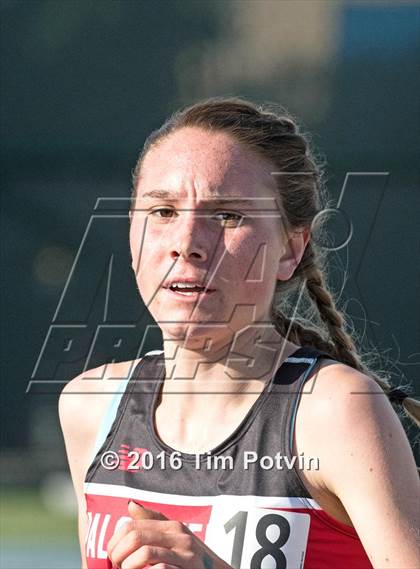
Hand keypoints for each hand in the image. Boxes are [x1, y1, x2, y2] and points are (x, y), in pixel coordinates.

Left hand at [107, 501, 232, 568]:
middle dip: (118, 555)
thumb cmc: (195, 561)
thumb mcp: (177, 538)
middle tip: (118, 567)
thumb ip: (154, 522)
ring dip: (128, 567)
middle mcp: (178, 537)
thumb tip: (130, 505)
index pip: (131, 525)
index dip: (114, 542)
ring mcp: (184, 556)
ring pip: (144, 554)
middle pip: (134, 537)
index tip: (113, 556)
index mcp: (172, 526)